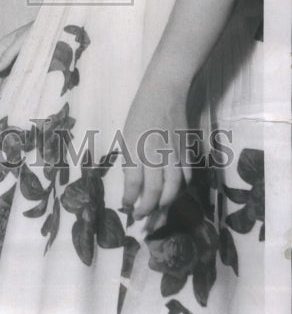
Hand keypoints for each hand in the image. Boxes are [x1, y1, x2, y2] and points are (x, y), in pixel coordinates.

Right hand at [0, 22, 31, 103]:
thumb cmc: (37, 33)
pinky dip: (13, 85)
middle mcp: (9, 53)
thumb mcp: (22, 41)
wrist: (54, 31)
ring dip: (2, 87)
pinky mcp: (27, 65)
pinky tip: (11, 93)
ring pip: (7, 75)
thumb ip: (8, 55)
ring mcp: (18, 59)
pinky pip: (18, 76)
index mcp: (5, 45)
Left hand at [121, 83, 192, 222]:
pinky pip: (185, 178)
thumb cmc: (140, 113)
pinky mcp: (186, 153)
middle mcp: (156, 155)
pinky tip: (172, 196)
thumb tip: (133, 186)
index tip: (126, 208)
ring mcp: (174, 155)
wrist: (164, 94)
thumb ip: (131, 161)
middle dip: (147, 210)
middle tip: (141, 220)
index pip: (134, 183)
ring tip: (156, 214)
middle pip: (154, 191)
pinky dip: (180, 190)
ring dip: (164, 205)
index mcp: (137, 149)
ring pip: (173, 189)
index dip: (130, 200)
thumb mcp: (127, 136)